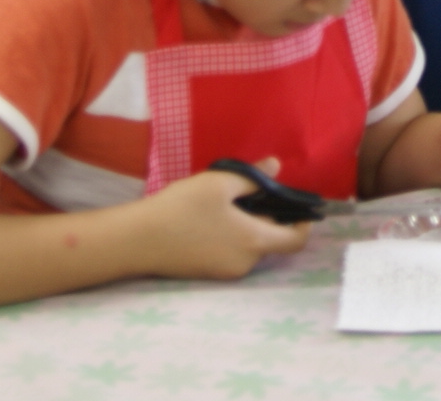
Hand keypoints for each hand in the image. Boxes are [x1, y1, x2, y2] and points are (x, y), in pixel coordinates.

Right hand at [140, 157, 312, 279]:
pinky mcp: (207, 273)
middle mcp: (245, 263)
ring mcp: (225, 272)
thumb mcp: (219, 183)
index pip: (295, 241)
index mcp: (254, 241)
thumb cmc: (182, 208)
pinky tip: (210, 218)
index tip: (298, 205)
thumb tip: (276, 166)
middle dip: (267, 217)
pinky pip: (232, 252)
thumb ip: (253, 176)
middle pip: (271, 240)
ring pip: (249, 245)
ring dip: (247, 225)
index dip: (303, 224)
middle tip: (251, 192)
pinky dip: (232, 236)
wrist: (137, 240)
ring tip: (226, 202)